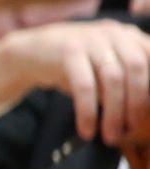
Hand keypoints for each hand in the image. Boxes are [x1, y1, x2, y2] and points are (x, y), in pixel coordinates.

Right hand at [0, 19, 149, 144]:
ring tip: (110, 136)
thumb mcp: (106, 69)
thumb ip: (127, 83)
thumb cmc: (76, 66)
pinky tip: (86, 129)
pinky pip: (84, 85)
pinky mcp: (68, 50)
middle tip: (131, 130)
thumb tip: (142, 113)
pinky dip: (87, 111)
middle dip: (137, 104)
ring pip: (112, 79)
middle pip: (136, 69)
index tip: (149, 113)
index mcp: (129, 36)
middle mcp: (114, 33)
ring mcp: (90, 38)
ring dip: (114, 113)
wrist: (30, 53)